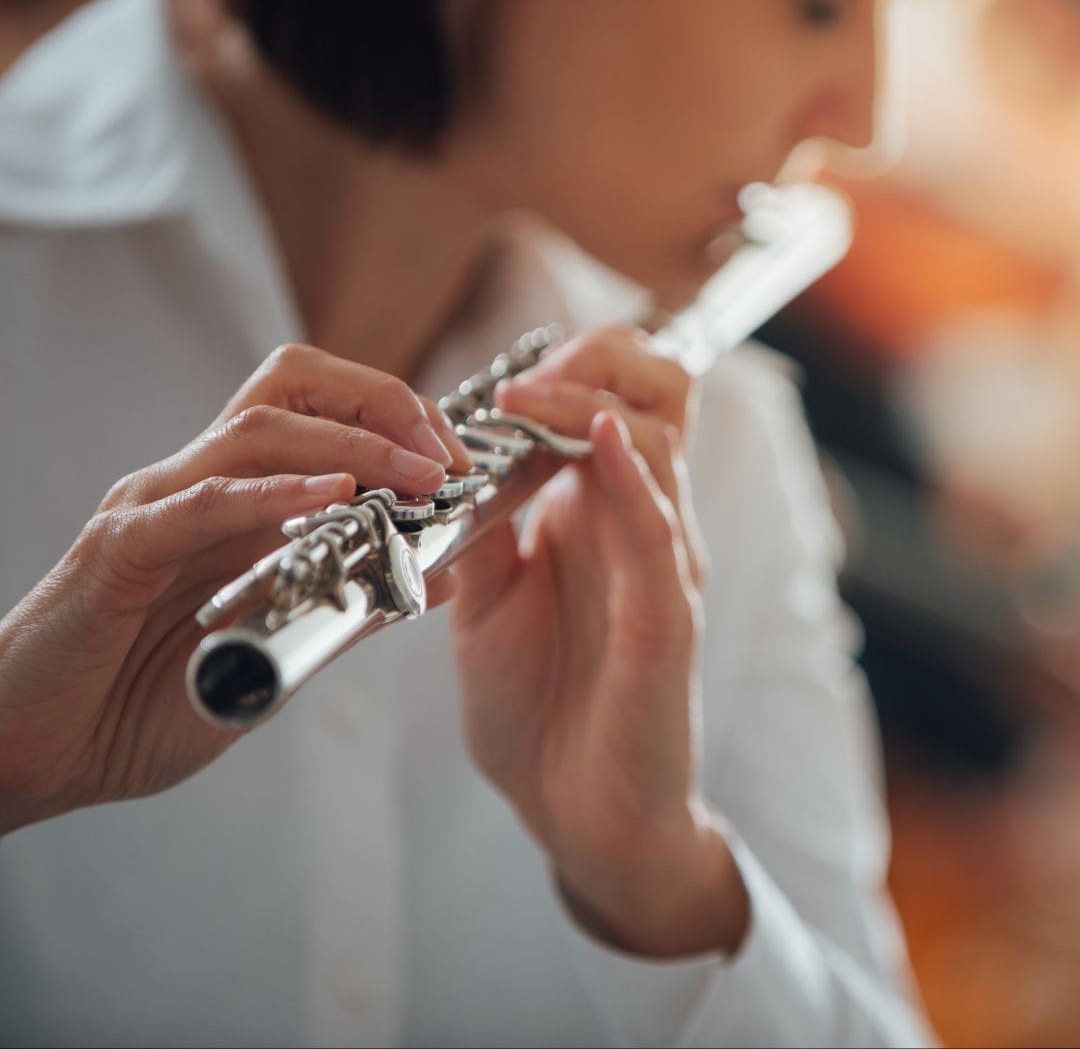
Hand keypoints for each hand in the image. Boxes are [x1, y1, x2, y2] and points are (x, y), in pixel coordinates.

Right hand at [0, 344, 469, 835]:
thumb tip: (439, 575)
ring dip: (352, 446)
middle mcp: (200, 486)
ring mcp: (157, 508)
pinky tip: (334, 498)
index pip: (323, 412)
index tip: (459, 467)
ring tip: (416, 475)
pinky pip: (201, 502)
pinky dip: (273, 493)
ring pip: (257, 429)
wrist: (37, 752)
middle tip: (444, 458)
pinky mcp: (121, 550)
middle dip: (384, 404)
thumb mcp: (276, 651)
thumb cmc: (142, 702)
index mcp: (239, 502)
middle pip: (293, 387)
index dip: (399, 421)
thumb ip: (351, 608)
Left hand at [453, 327, 747, 957]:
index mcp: (602, 520)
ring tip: (529, 397)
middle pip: (661, 401)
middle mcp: (644, 531)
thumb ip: (483, 531)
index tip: (505, 380)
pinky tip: (598, 443)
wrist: (576, 812)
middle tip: (527, 378)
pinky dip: (632, 480)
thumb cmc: (539, 709)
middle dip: (599, 362)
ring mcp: (663, 570)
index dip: (573, 370)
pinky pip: (659, 534)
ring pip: (659, 449)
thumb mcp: (487, 603)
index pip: (619, 405)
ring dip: (590, 406)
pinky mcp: (668, 622)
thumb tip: (452, 464)